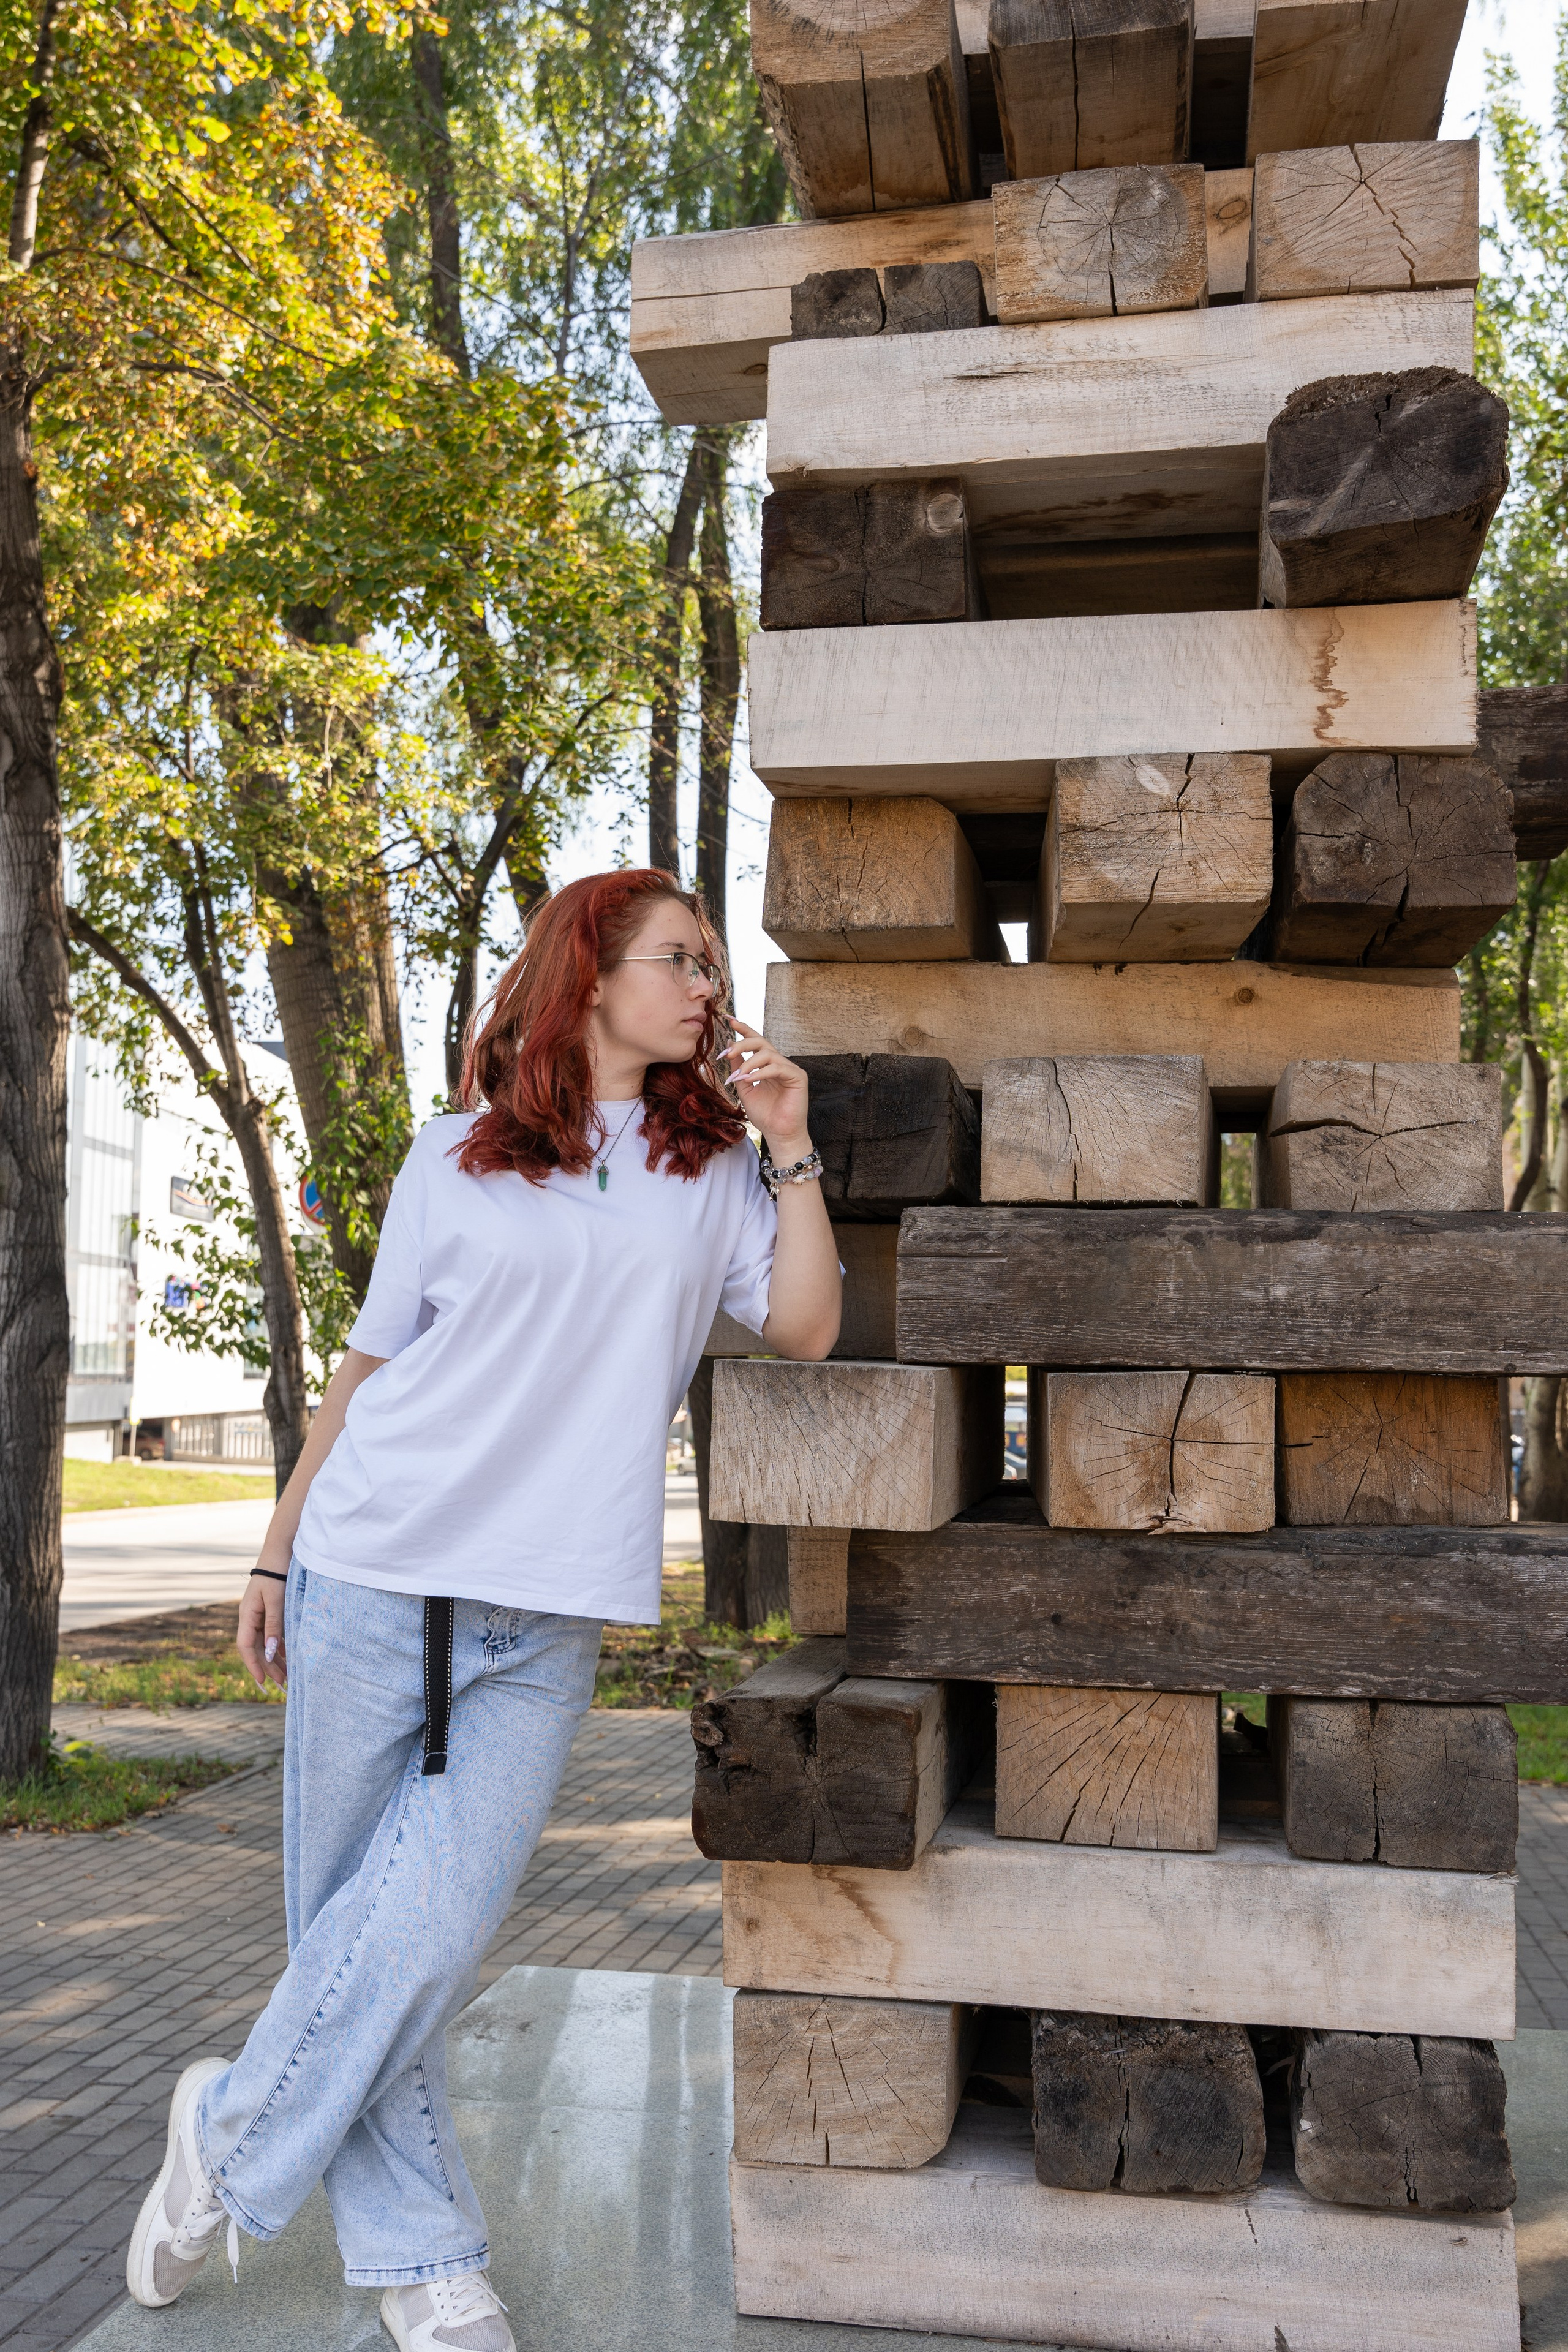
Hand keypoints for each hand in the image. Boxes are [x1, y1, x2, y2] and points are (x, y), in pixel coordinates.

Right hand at [237, 1571, 287, 1691]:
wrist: (281, 1550)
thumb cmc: (277, 1573)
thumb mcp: (276, 1600)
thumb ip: (273, 1625)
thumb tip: (270, 1652)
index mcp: (247, 1615)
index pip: (246, 1646)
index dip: (253, 1665)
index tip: (263, 1682)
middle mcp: (251, 1617)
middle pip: (257, 1648)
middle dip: (268, 1667)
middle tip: (282, 1684)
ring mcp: (260, 1614)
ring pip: (266, 1643)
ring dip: (276, 1659)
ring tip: (288, 1675)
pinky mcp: (271, 1610)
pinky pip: (274, 1633)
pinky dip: (281, 1646)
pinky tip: (291, 1656)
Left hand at [720, 1020, 810, 1156]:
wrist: (779, 1134)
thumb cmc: (765, 1115)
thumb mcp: (745, 1088)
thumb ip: (739, 1068)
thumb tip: (728, 1046)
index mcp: (768, 1065)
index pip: (756, 1041)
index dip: (743, 1029)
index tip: (727, 1019)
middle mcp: (780, 1063)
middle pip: (761, 1042)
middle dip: (741, 1044)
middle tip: (726, 1053)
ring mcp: (790, 1069)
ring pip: (768, 1054)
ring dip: (749, 1063)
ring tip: (737, 1077)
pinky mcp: (798, 1077)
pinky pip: (777, 1067)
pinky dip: (760, 1072)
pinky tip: (748, 1080)